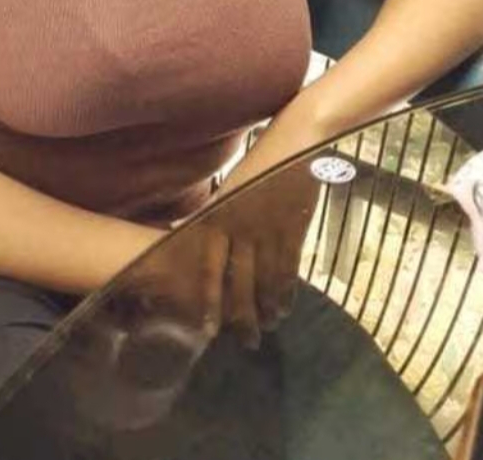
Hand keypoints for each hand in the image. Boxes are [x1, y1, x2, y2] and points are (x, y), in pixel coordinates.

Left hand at [213, 160, 320, 347]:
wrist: (295, 142)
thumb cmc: (258, 162)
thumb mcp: (230, 188)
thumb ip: (214, 214)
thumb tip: (187, 233)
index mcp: (219, 214)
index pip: (210, 265)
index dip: (208, 299)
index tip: (206, 328)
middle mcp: (241, 225)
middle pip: (238, 281)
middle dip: (240, 314)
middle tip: (243, 341)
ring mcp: (269, 228)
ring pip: (266, 280)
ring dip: (266, 308)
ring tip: (266, 327)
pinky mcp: (294, 228)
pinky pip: (289, 268)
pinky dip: (287, 292)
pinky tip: (285, 308)